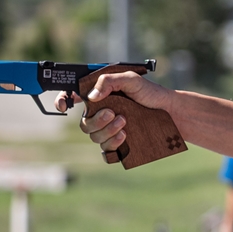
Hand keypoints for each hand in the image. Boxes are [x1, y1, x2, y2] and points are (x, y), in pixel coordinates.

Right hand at [52, 72, 173, 155]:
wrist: (170, 112)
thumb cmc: (150, 93)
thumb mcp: (131, 79)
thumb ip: (110, 82)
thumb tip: (92, 97)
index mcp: (99, 96)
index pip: (72, 97)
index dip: (62, 100)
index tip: (64, 105)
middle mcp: (101, 114)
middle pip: (84, 124)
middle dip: (96, 120)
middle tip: (114, 113)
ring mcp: (109, 130)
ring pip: (94, 138)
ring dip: (107, 131)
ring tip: (125, 123)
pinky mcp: (119, 144)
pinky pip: (105, 152)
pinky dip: (112, 146)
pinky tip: (124, 137)